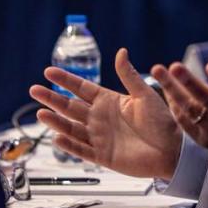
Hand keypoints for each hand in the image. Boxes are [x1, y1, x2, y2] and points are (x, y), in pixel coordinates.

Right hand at [29, 48, 180, 178]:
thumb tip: (121, 51)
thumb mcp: (144, 95)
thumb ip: (129, 75)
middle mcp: (100, 118)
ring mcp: (100, 137)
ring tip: (41, 113)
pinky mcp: (103, 156)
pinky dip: (69, 145)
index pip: (82, 88)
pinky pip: (82, 150)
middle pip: (70, 107)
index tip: (48, 71)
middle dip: (52, 98)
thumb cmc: (162, 122)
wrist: (172, 150)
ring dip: (56, 121)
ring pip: (72, 128)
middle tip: (34, 90)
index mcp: (109, 101)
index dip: (65, 80)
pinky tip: (57, 137)